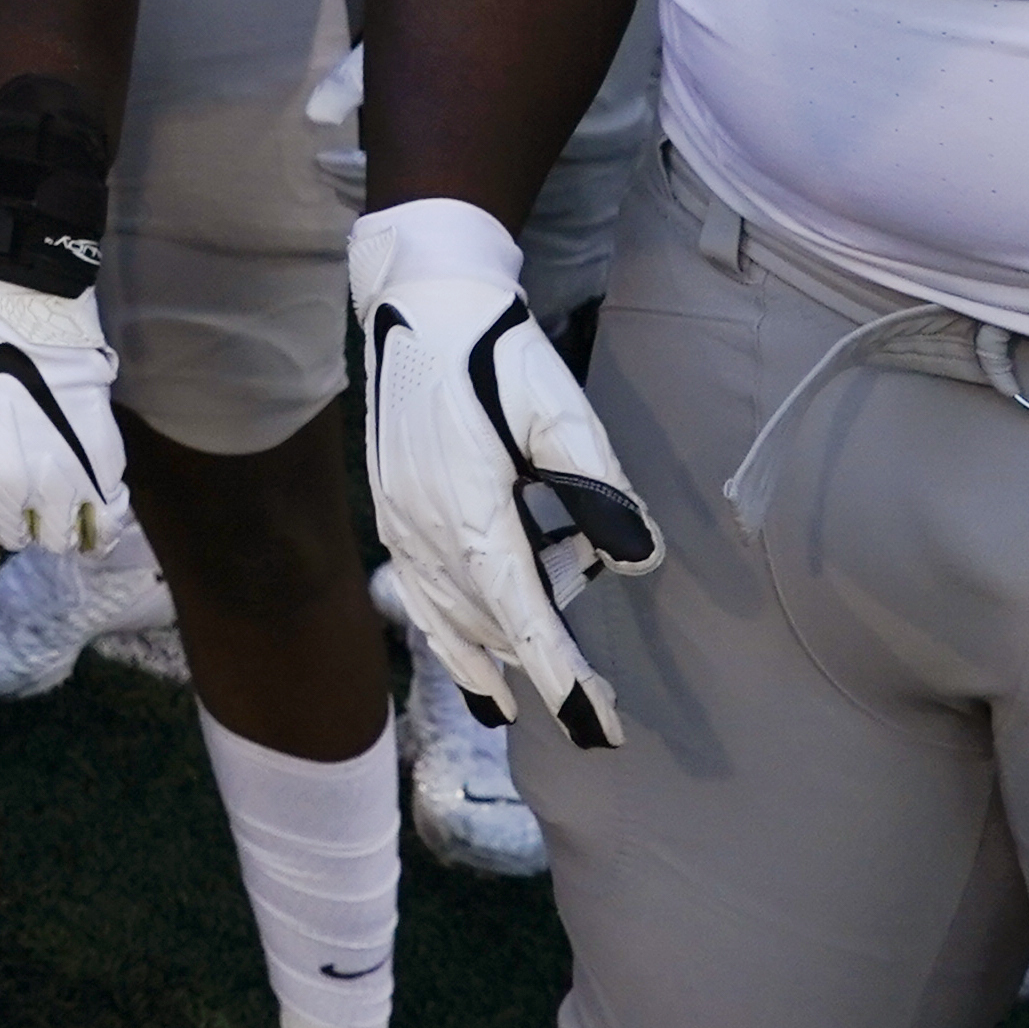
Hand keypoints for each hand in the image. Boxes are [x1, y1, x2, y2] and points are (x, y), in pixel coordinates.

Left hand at [0, 256, 122, 559]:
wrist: (21, 301)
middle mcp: (4, 486)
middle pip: (10, 537)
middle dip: (8, 525)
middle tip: (11, 504)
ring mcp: (56, 478)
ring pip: (54, 539)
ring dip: (49, 527)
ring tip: (46, 505)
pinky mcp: (100, 463)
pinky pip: (104, 524)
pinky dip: (96, 530)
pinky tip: (87, 517)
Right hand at [355, 196, 659, 750]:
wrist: (421, 301)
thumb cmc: (498, 350)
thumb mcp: (563, 409)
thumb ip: (601, 485)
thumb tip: (639, 558)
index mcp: (469, 508)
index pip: (520, 615)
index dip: (561, 676)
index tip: (598, 726)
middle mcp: (425, 528)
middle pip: (488, 625)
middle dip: (543, 671)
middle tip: (599, 710)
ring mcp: (399, 522)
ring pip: (449, 618)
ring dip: (494, 659)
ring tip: (532, 697)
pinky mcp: (390, 510)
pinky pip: (418, 596)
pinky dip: (447, 638)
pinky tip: (471, 664)